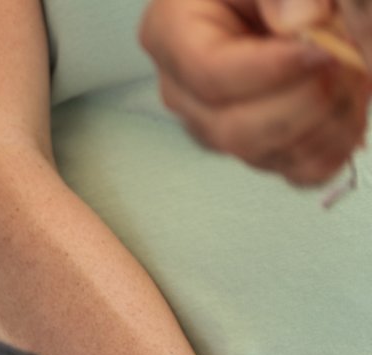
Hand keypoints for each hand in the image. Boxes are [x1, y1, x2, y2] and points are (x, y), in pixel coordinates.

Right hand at [141, 0, 370, 184]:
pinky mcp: (255, 145)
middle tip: (345, 58)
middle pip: (233, 128)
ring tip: (352, 73)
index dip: (273, 71)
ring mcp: (216, 124)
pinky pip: (294, 169)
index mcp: (172, 34)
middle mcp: (185, 89)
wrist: (281, 1)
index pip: (209, 74)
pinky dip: (333, 145)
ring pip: (266, 154)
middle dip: (305, 101)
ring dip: (327, 121)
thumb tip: (303, 22)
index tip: (324, 51)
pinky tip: (348, 107)